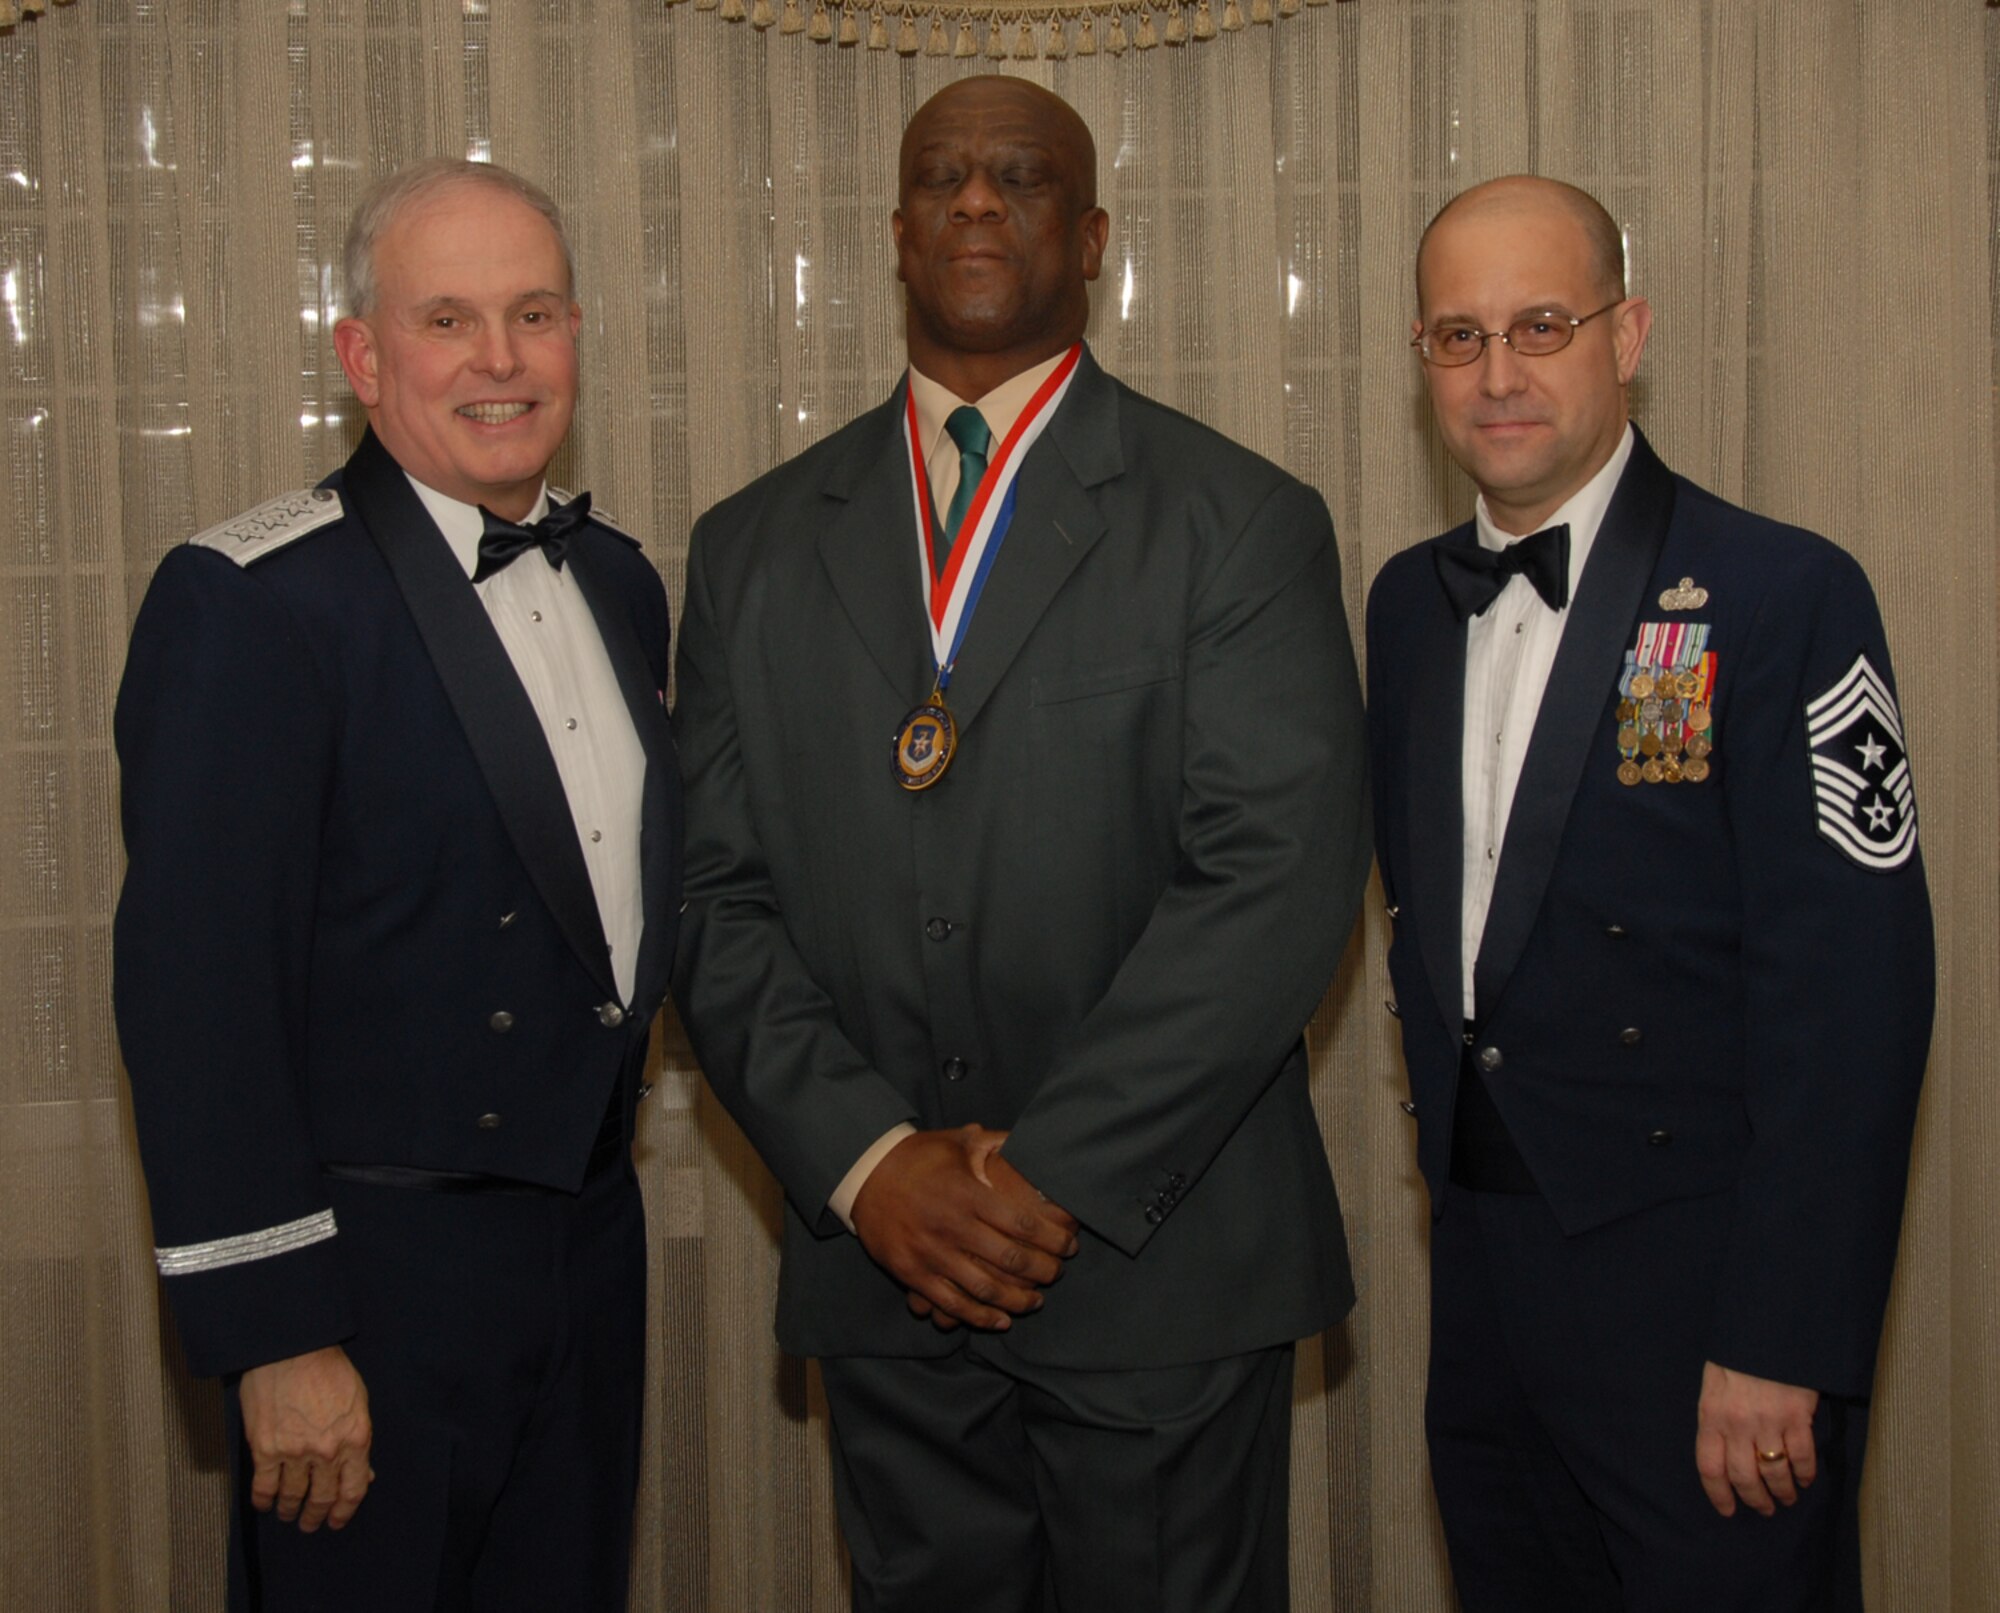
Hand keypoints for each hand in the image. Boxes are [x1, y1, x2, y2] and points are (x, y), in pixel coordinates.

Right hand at [238, 1344, 374, 1531]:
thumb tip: (363, 1472)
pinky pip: (264, 1486)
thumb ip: (359, 1439)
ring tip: (288, 1514)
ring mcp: (295, 1452)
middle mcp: (327, 1452)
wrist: (293, 1349)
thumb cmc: (329, 1369)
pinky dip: (263, 1500)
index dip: (345, 1510)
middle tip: (311, 1524)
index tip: (338, 1520)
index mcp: (355, 1439)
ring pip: (292, 1496)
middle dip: (317, 1516)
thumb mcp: (358, 1402)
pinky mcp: (266, 1449)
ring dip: (290, 1510)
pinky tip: (265, 1504)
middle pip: (323, 1497)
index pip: (354, 1488)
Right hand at [850, 1125, 1078, 1332]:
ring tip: (1037, 1300)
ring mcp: (931, 1254)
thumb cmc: (917, 1157)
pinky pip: (952, 1305)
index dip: (1052, 1239)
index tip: (1069, 1245)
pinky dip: (980, 1317)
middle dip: (1043, 1271)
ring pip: (985, 1289)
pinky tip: (1002, 1320)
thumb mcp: (956, 1141)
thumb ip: (995, 1142)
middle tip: (1058, 1273)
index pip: (1022, 1223)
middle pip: (1010, 1259)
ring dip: (1018, 1300)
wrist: (863, 1174)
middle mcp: (951, 1226)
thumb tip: (1031, 1140)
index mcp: (967, 1194)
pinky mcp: (912, 1274)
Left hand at [1695, 1360, 1818, 1517]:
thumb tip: (1722, 1450)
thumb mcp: (1713, 1384)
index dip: (1718, 1494)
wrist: (1766, 1331)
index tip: (1728, 1510)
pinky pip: (1801, 1457)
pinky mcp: (1796, 1417)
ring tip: (1786, 1498)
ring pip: (1774, 1472)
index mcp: (1711, 1415)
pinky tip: (1805, 1479)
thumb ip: (1716, 1417)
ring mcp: (1768, 1422)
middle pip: (1744, 1477)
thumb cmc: (1737, 1357)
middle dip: (1755, 1500)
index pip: (1709, 1467)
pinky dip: (1804, 1474)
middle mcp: (1736, 1424)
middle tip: (1764, 1509)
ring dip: (1782, 1492)